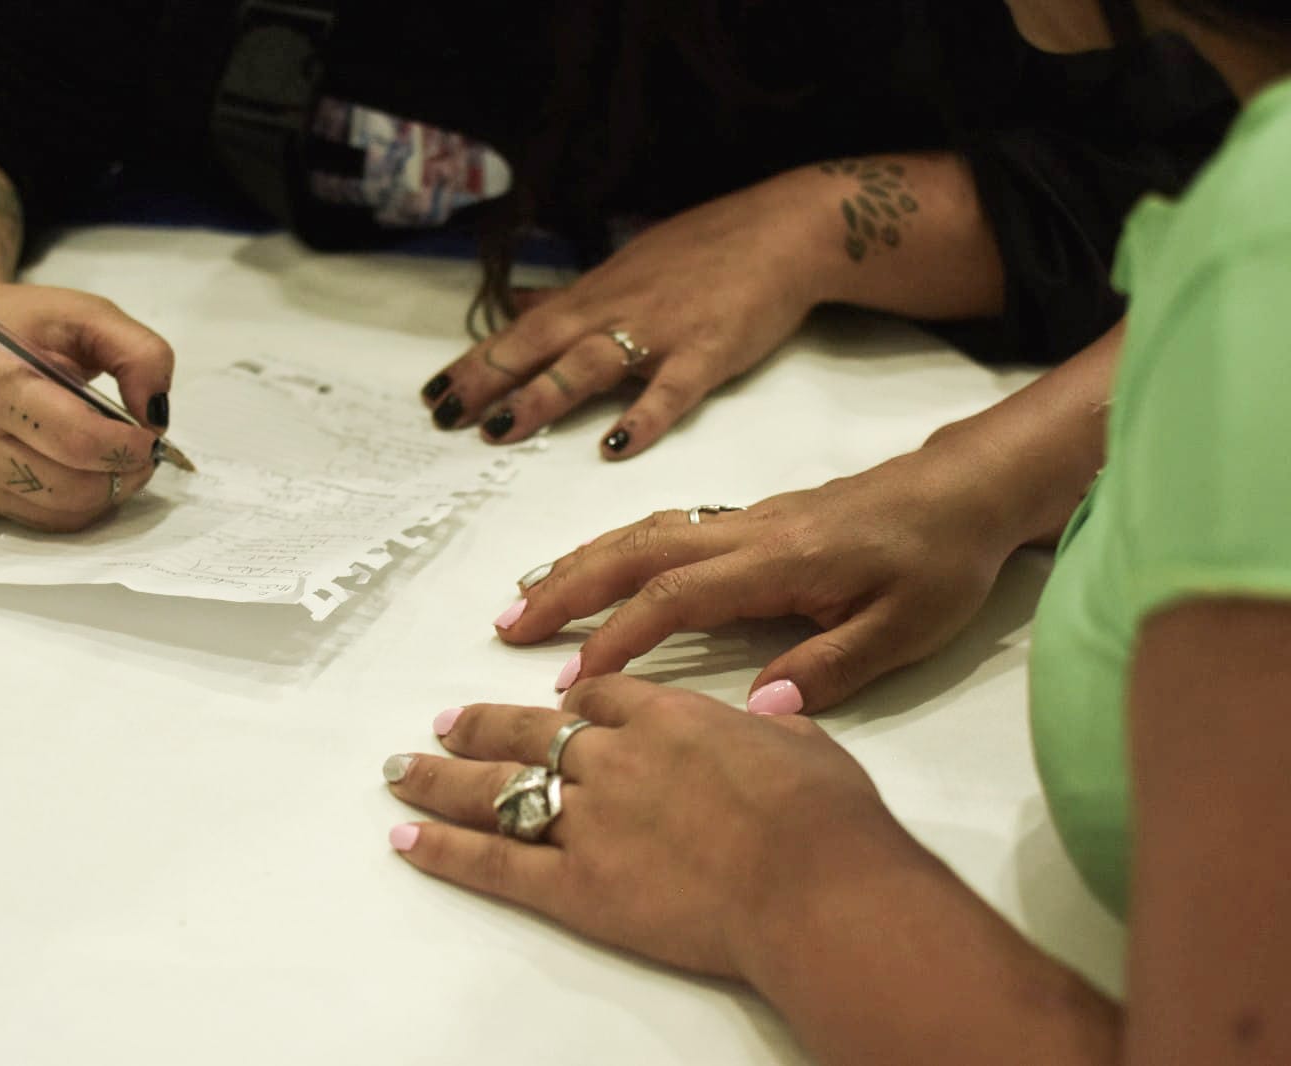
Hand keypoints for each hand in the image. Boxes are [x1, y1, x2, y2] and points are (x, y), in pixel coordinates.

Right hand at [0, 281, 174, 530]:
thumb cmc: (20, 328)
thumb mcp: (85, 314)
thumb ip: (139, 352)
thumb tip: (157, 416)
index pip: (78, 440)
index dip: (128, 447)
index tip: (150, 435)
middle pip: (75, 487)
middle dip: (125, 473)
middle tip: (143, 452)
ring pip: (65, 512)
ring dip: (108, 492)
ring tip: (116, 458)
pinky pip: (47, 520)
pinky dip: (81, 503)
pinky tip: (84, 470)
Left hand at [383, 676, 920, 984]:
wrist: (814, 886)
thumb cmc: (825, 817)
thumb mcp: (805, 747)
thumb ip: (774, 726)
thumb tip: (773, 708)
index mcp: (668, 718)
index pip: (599, 697)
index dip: (569, 700)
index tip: (552, 702)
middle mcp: (615, 758)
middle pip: (531, 733)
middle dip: (484, 725)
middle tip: (446, 721)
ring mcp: (589, 820)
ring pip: (500, 788)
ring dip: (443, 778)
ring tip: (401, 769)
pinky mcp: (576, 886)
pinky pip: (498, 864)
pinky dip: (447, 852)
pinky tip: (407, 841)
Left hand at [418, 179, 827, 458]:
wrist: (784, 232)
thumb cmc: (705, 249)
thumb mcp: (626, 265)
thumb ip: (571, 293)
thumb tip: (521, 301)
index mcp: (594, 296)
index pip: (520, 333)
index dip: (475, 363)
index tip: (431, 395)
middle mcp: (616, 312)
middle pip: (539, 347)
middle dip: (488, 381)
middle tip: (445, 416)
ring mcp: (660, 333)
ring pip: (590, 365)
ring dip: (543, 397)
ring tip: (502, 430)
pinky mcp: (708, 353)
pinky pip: (671, 391)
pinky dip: (643, 417)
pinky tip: (616, 446)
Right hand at [493, 448, 1020, 712]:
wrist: (962, 491)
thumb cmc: (937, 562)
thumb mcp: (903, 628)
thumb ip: (828, 668)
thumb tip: (753, 711)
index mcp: (778, 560)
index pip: (677, 594)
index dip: (622, 636)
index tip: (577, 682)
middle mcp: (746, 530)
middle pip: (636, 548)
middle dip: (568, 586)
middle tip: (508, 625)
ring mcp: (743, 518)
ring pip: (642, 530)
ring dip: (579, 561)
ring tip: (527, 597)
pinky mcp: (748, 519)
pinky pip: (661, 526)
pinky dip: (612, 547)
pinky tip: (591, 568)